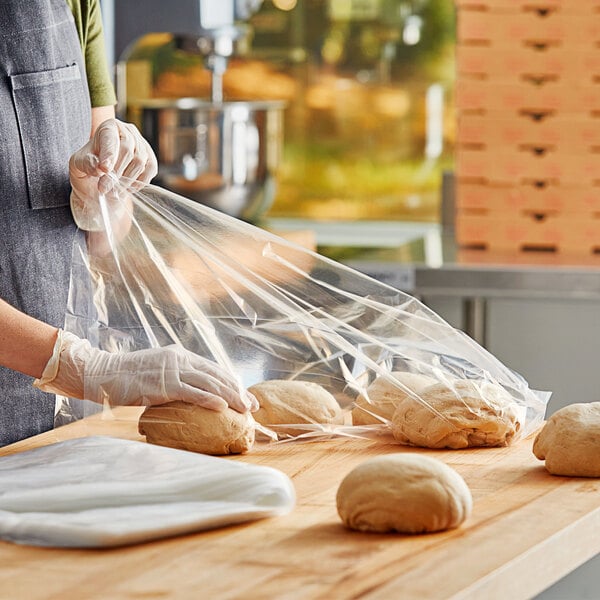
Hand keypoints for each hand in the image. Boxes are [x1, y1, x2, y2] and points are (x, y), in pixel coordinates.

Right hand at [34, 331, 256, 412]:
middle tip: (253, 406)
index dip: (233, 382)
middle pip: (217, 375)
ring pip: (210, 383)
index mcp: (181, 356)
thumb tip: (193, 393)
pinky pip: (192, 392)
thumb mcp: (157, 372)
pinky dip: (209, 399)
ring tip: (245, 409)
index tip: (246, 395)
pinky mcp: (163, 384)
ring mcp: (173, 370)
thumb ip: (176, 377)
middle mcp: (181, 359)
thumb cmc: (129, 377)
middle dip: (238, 391)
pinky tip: (222, 407)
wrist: (103, 373)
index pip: (214, 369)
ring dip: (230, 396)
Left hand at [69, 119, 157, 230]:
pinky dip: (138, 182)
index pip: (111, 140)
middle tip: (104, 188)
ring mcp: (142, 145)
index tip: (105, 169)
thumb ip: (86, 163)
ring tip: (113, 191)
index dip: (109, 155)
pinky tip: (126, 188)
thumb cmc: (89, 167)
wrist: (103, 177)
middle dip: (116, 173)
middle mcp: (128, 131)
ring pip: (140, 163)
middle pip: (128, 151)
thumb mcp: (78, 164)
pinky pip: (150, 170)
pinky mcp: (151, 159)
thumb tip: (99, 167)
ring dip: (126, 181)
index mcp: (109, 127)